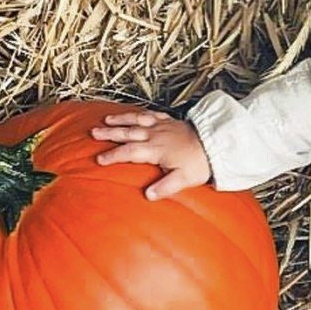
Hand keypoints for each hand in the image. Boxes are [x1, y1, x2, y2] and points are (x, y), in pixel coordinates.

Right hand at [90, 110, 211, 199]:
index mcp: (156, 149)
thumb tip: (147, 196)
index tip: (99, 159)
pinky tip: (136, 114)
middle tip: (93, 132)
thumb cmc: (199, 163)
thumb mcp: (183, 179)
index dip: (113, 155)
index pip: (129, 152)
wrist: (217, 144)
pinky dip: (141, 113)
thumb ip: (165, 187)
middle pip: (128, 132)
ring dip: (122, 119)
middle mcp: (156, 135)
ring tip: (107, 119)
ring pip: (138, 120)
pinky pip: (152, 114)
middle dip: (110, 133)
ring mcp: (163, 126)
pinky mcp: (171, 121)